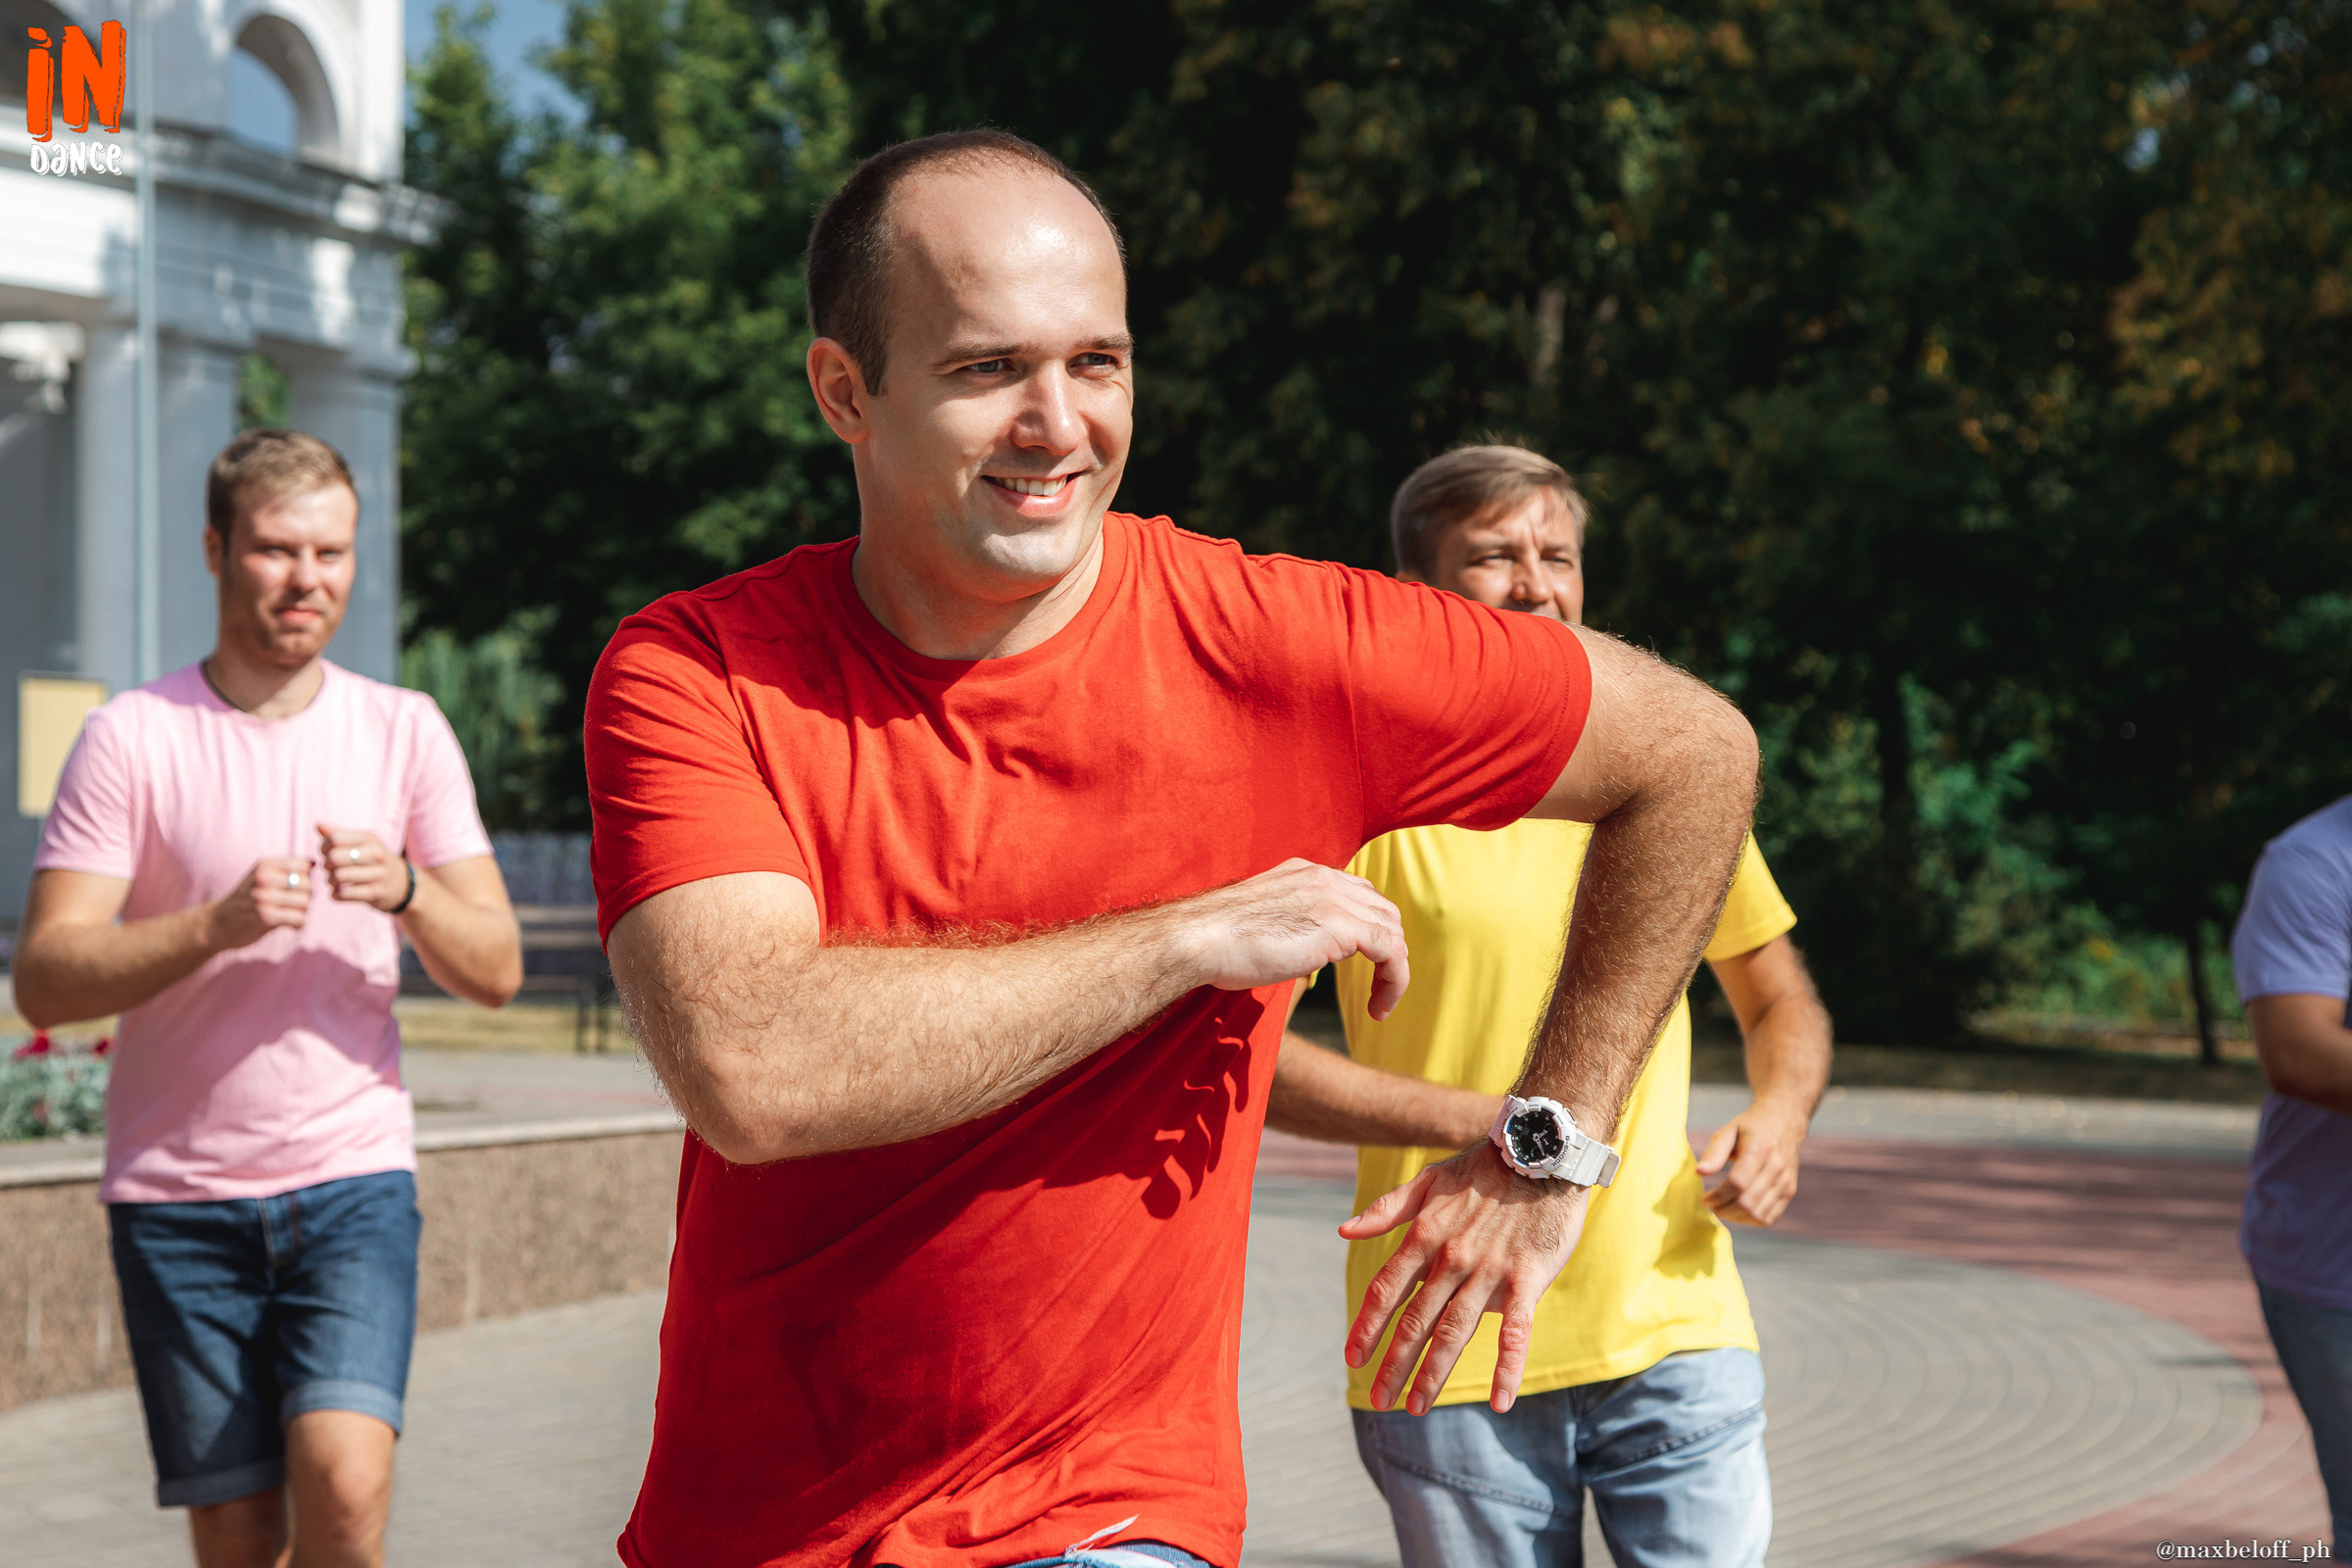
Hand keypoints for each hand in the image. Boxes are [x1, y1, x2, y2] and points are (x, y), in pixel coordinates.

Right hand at [204, 858, 314, 949]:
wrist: (217, 923)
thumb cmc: (246, 900)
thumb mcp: (260, 876)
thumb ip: (284, 870)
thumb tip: (314, 864)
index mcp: (265, 865)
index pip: (305, 865)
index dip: (306, 878)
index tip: (296, 888)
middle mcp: (264, 878)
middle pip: (308, 884)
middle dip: (306, 897)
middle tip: (293, 905)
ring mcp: (264, 897)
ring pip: (305, 902)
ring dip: (302, 912)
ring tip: (290, 914)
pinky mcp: (266, 917)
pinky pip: (299, 918)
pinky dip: (298, 924)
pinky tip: (289, 925)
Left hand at [317, 825, 408, 913]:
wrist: (402, 883)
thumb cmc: (373, 860)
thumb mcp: (362, 843)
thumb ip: (338, 834)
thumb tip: (317, 825)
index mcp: (370, 838)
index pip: (335, 838)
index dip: (323, 847)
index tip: (325, 853)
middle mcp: (376, 854)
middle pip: (334, 857)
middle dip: (326, 865)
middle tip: (329, 869)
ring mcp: (378, 874)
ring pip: (338, 876)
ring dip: (330, 880)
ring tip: (333, 881)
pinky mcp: (376, 893)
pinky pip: (344, 894)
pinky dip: (335, 894)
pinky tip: (339, 892)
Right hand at [1176, 858, 1410, 1018]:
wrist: (1199, 938)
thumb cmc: (1216, 939)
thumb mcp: (1262, 922)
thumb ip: (1289, 925)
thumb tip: (1298, 952)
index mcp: (1305, 873)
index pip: (1358, 893)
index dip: (1368, 930)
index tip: (1363, 965)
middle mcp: (1324, 878)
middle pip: (1382, 910)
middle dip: (1387, 950)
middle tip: (1376, 987)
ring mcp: (1334, 899)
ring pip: (1392, 931)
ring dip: (1393, 971)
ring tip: (1379, 1004)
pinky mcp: (1341, 927)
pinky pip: (1391, 952)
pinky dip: (1394, 981)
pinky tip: (1378, 1007)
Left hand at [1339, 1142, 1587, 1414]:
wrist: (1541, 1153)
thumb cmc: (1484, 1170)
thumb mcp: (1428, 1181)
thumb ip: (1386, 1209)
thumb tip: (1344, 1230)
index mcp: (1426, 1237)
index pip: (1387, 1290)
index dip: (1367, 1326)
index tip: (1352, 1357)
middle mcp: (1451, 1258)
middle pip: (1416, 1321)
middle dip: (1394, 1363)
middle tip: (1379, 1399)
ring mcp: (1489, 1271)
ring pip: (1455, 1331)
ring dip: (1434, 1373)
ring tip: (1416, 1406)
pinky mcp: (1527, 1279)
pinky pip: (1516, 1332)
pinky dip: (1507, 1367)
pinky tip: (1500, 1401)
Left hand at [1694, 1103, 1806, 1226]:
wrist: (1784, 1122)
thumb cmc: (1750, 1127)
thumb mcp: (1728, 1131)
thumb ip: (1714, 1152)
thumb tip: (1700, 1173)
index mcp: (1761, 1148)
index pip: (1737, 1183)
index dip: (1717, 1196)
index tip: (1704, 1198)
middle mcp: (1777, 1166)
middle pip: (1747, 1202)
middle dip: (1723, 1209)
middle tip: (1711, 1205)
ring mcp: (1786, 1181)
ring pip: (1757, 1214)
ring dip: (1734, 1217)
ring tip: (1722, 1207)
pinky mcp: (1789, 1191)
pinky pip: (1768, 1218)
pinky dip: (1749, 1220)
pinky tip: (1738, 1211)